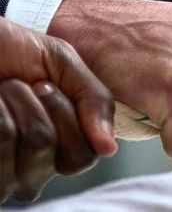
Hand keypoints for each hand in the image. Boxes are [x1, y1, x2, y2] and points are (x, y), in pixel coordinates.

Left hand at [1, 19, 115, 201]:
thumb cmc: (9, 51)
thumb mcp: (63, 63)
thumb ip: (95, 101)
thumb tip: (109, 148)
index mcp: (60, 145)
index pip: (85, 156)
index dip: (69, 118)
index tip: (44, 86)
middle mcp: (34, 166)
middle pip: (66, 154)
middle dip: (45, 106)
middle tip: (21, 86)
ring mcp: (6, 171)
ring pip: (37, 146)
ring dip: (18, 105)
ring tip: (0, 92)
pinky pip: (4, 143)